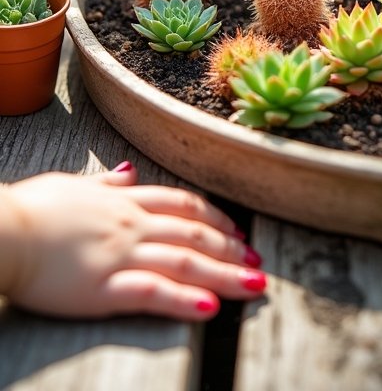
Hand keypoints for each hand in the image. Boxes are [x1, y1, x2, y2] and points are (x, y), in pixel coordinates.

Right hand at [0, 166, 265, 319]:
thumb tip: (127, 171)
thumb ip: (105, 182)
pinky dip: (185, 300)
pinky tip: (211, 308)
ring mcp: (121, 253)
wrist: (2, 229)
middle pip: (194, 233)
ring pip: (185, 261)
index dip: (214, 217)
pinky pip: (153, 291)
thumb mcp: (72, 184)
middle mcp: (131, 223)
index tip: (237, 230)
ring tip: (254, 285)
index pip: (182, 204)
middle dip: (231, 248)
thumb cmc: (30, 209)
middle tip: (258, 261)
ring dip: (225, 274)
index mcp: (124, 201)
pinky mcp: (104, 286)